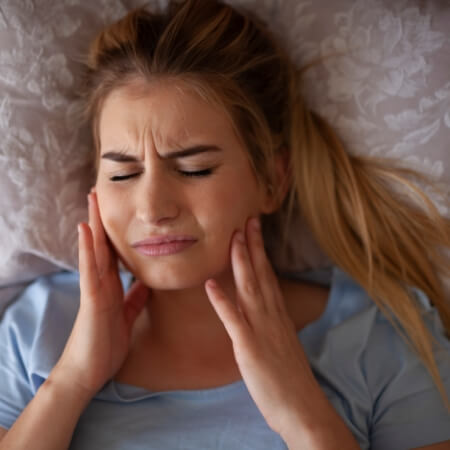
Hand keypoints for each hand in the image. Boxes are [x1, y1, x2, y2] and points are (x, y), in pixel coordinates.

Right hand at [54, 188, 149, 397]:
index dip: (116, 232)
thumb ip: (134, 299)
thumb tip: (147, 283)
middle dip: (103, 220)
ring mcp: (94, 289)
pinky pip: (90, 270)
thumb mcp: (127, 316)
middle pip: (103, 245)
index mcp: (111, 287)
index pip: (114, 253)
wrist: (89, 372)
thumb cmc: (106, 345)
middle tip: (101, 193)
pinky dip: (88, 249)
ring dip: (93, 224)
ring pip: (94, 251)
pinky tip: (86, 229)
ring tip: (92, 199)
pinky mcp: (91, 299)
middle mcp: (101, 283)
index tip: (120, 211)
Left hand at [204, 216, 320, 436]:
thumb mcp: (282, 343)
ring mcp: (261, 330)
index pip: (269, 275)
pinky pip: (234, 320)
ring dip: (240, 262)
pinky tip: (209, 284)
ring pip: (250, 288)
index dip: (260, 251)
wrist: (303, 409)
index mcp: (278, 315)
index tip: (254, 230)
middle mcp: (272, 316)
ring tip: (232, 238)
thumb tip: (263, 311)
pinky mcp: (249, 348)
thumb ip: (272, 324)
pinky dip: (221, 301)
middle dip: (252, 245)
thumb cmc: (291, 379)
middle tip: (246, 219)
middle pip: (261, 274)